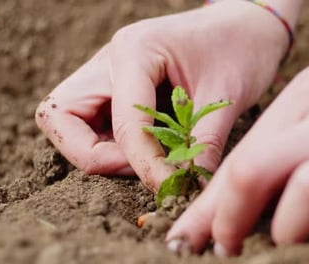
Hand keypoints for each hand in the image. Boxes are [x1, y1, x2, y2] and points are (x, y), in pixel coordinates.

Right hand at [35, 1, 288, 189]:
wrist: (245, 27)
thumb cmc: (240, 49)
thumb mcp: (225, 96)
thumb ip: (203, 144)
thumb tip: (188, 191)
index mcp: (134, 51)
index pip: (123, 123)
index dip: (143, 165)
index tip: (171, 188)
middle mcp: (109, 60)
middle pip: (62, 117)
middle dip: (94, 156)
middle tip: (141, 170)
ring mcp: (107, 72)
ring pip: (69, 123)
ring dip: (99, 152)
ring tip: (148, 161)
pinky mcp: (115, 87)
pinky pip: (91, 123)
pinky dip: (110, 146)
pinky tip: (149, 152)